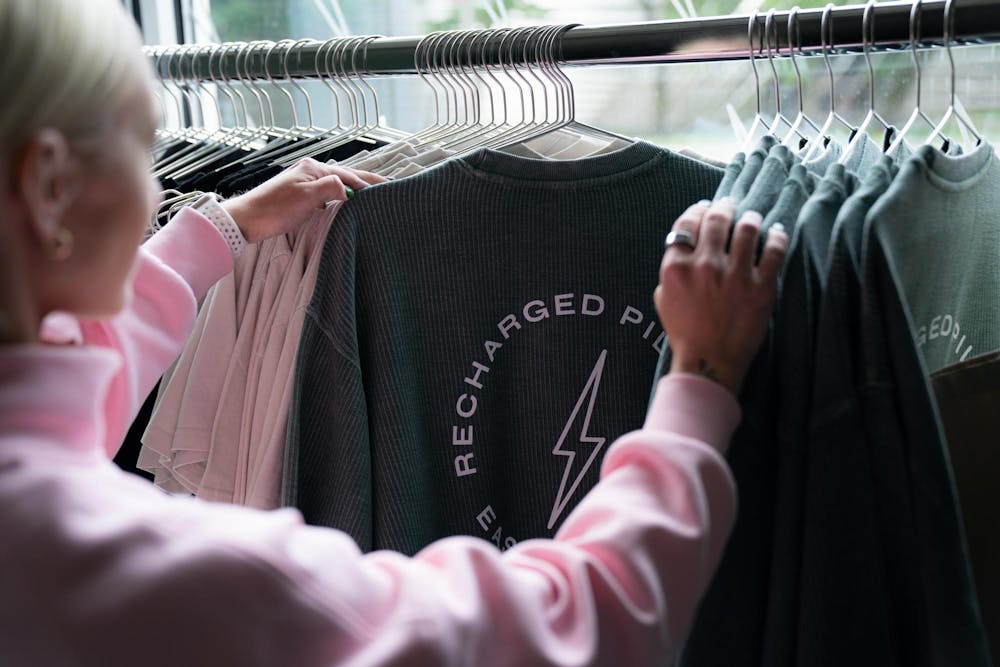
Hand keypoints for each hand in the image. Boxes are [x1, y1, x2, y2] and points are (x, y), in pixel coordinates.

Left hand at [221, 158, 385, 242]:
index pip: (349, 175)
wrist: (246, 220)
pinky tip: (347, 204)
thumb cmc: (273, 209)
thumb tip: (350, 188)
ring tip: (372, 196)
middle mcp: (310, 171)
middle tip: (387, 189)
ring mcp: (305, 183)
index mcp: (314, 168)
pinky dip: (342, 197)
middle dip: (366, 182)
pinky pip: (328, 194)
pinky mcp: (300, 196)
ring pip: (337, 184)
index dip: (368, 183)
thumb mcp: (306, 197)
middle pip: (345, 176)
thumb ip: (331, 188)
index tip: (387, 190)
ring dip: (355, 189)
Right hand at [654, 199, 787, 395]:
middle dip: (725, 207)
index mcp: (676, 267)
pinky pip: (774, 251)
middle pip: (717, 220)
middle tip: (731, 204)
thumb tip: (683, 247)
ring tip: (753, 218)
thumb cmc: (685, 332)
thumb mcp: (663, 298)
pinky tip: (777, 232)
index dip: (697, 210)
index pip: (687, 223)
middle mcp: (704, 266)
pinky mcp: (761, 288)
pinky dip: (777, 236)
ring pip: (747, 228)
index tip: (705, 208)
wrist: (709, 362)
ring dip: (751, 218)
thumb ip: (670, 270)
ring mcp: (734, 276)